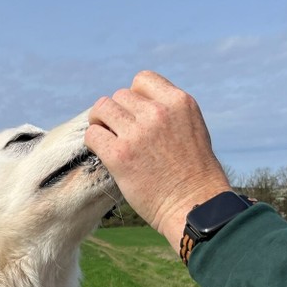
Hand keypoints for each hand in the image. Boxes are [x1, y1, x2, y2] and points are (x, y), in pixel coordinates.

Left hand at [85, 71, 231, 244]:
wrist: (194, 206)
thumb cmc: (194, 174)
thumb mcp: (192, 128)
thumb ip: (169, 112)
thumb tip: (140, 106)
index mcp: (179, 102)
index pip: (142, 80)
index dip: (134, 96)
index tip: (136, 115)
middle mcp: (158, 112)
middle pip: (119, 96)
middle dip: (118, 113)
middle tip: (121, 134)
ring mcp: (137, 133)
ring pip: (102, 109)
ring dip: (101, 123)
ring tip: (109, 139)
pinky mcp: (120, 155)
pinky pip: (93, 135)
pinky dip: (94, 142)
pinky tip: (104, 153)